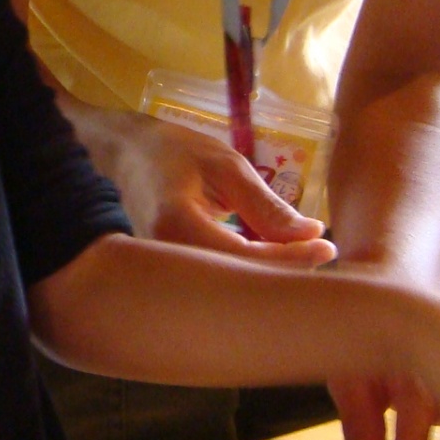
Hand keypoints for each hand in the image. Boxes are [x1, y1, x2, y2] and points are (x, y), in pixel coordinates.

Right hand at [59, 97, 333, 265]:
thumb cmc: (168, 150)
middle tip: (319, 253)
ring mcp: (161, 274)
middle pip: (239, 286)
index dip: (293, 257)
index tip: (327, 244)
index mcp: (178, 228)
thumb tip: (312, 234)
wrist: (112, 154)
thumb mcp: (223, 165)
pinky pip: (212, 284)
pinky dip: (243, 275)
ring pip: (226, 290)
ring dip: (265, 276)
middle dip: (284, 275)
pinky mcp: (165, 277)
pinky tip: (265, 259)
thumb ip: (265, 205)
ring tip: (299, 255)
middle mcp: (165, 261)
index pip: (248, 260)